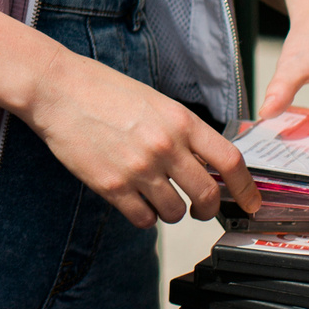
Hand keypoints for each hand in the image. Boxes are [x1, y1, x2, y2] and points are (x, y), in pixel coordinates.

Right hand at [23, 50, 259, 226]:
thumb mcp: (156, 102)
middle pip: (207, 195)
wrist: (57, 89)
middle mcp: (165, 146)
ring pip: (175, 212)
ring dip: (172, 212)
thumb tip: (206, 165)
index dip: (246, 188)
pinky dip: (144, 216)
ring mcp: (139, 168)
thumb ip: (182, 132)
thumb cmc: (103, 90)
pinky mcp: (112, 186)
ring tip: (157, 197)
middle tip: (202, 210)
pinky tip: (135, 201)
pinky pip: (143, 219)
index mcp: (181, 121)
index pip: (230, 161)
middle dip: (209, 209)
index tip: (251, 202)